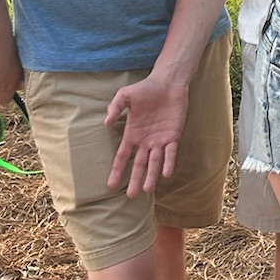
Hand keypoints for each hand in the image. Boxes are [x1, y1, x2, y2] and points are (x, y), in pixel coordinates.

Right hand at [104, 74, 189, 196]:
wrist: (168, 83)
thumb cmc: (145, 88)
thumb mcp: (125, 95)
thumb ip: (115, 108)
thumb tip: (106, 123)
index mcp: (132, 134)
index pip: (122, 157)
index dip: (117, 171)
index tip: (111, 185)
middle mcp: (145, 141)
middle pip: (138, 165)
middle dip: (135, 180)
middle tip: (131, 196)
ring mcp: (160, 140)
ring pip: (154, 163)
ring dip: (151, 176)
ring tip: (147, 190)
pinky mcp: (173, 136)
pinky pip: (171, 152)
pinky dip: (168, 162)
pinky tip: (166, 174)